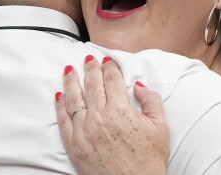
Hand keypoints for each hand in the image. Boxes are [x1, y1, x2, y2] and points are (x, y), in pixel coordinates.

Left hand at [55, 56, 168, 174]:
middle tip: (88, 59)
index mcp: (121, 110)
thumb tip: (139, 86)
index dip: (109, 67)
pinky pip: (63, 120)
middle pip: (92, 85)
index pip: (112, 80)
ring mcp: (84, 131)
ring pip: (74, 98)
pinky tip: (59, 96)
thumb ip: (151, 100)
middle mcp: (100, 117)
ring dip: (71, 81)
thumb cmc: (148, 161)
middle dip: (90, 69)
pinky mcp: (74, 145)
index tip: (107, 60)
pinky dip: (60, 106)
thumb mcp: (160, 126)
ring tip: (69, 70)